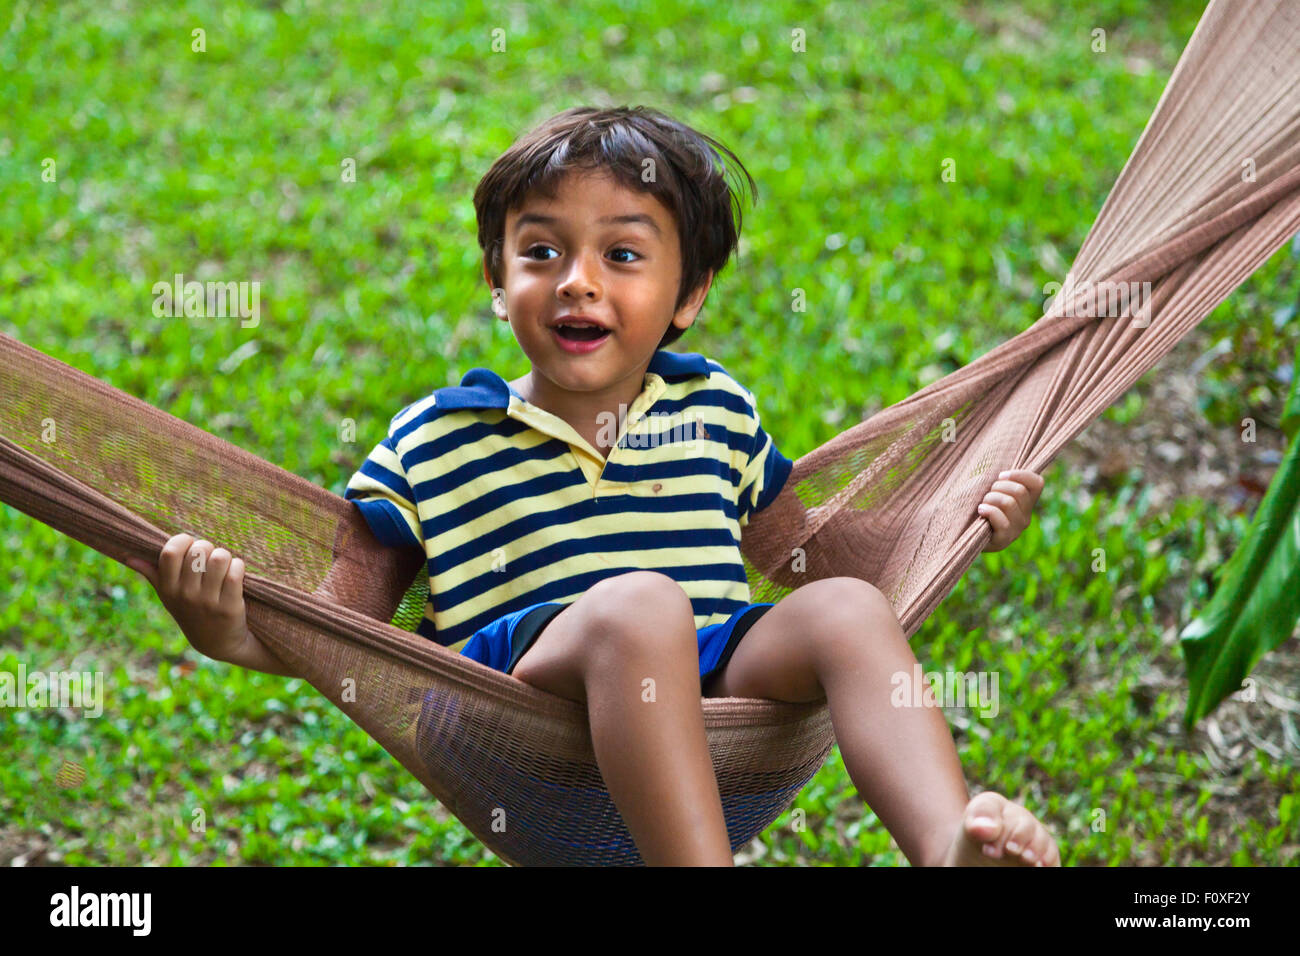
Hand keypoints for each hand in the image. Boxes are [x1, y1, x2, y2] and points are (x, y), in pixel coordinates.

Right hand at [125, 533, 255, 662]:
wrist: (216, 642)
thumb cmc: (191, 610)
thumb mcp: (168, 596)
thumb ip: (152, 574)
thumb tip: (129, 557)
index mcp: (168, 588)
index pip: (170, 552)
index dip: (183, 540)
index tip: (190, 545)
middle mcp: (185, 595)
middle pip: (198, 551)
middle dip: (207, 547)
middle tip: (209, 558)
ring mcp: (207, 602)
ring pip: (219, 558)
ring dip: (225, 556)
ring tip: (223, 565)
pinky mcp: (229, 607)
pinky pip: (235, 572)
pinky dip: (238, 566)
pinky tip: (234, 573)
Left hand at [978, 469, 1043, 551]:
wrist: (961, 532)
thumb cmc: (974, 506)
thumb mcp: (989, 490)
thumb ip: (1001, 482)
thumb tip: (1002, 474)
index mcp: (1026, 503)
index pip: (1037, 483)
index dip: (1021, 474)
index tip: (1000, 476)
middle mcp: (1025, 517)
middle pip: (1019, 491)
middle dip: (997, 487)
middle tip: (986, 495)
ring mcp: (1016, 530)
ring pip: (1009, 503)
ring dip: (990, 499)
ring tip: (982, 505)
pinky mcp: (1003, 541)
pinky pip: (1002, 522)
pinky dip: (989, 512)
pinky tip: (981, 511)